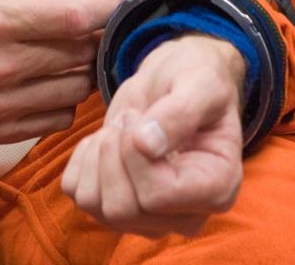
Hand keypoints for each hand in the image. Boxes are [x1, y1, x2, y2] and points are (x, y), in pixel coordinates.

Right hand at [0, 0, 121, 141]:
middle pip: (80, 56)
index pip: (75, 20)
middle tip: (93, 27)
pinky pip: (59, 118)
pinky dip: (64, 98)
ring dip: (82, 70)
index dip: (108, 12)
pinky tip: (48, 79)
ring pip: (76, 90)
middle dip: (95, 39)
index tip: (124, 4)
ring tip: (68, 53)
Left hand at [61, 34, 244, 237]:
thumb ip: (180, 111)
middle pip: (122, 208)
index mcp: (216, 190)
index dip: (134, 153)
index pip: (156, 196)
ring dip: (98, 155)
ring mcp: (149, 216)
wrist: (174, 81)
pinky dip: (83, 159)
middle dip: (114, 152)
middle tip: (129, 117)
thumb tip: (147, 145)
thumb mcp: (200, 82)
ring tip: (121, 127)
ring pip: (96, 206)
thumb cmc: (195, 79)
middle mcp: (185, 216)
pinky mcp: (117, 206)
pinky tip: (106, 138)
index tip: (139, 116)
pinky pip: (79, 194)